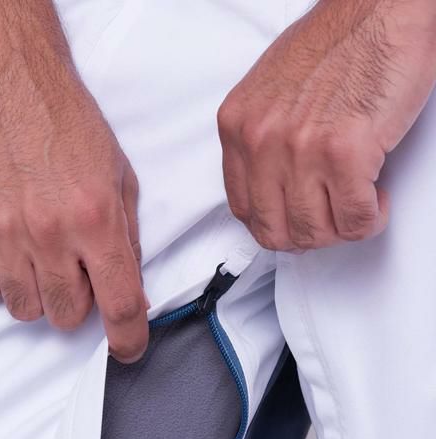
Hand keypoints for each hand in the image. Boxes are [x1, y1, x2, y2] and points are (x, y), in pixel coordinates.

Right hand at [0, 0, 147, 362]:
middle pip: (67, 316)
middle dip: (76, 302)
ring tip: (37, 252)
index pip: (119, 304)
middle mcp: (48, 231)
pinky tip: (8, 244)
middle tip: (73, 269)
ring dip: (37, 291)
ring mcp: (1, 231)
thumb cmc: (68, 126)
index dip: (127, 338)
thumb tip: (131, 297)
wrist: (10, 82)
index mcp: (95, 218)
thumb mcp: (120, 180)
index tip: (128, 350)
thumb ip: (127, 242)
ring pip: (24, 309)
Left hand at [218, 0, 435, 250]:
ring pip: (315, 232)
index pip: (243, 209)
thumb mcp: (273, 93)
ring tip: (356, 205)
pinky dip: (370, 219)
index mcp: (239, 126)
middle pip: (275, 231)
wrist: (380, 10)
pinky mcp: (344, 154)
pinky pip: (354, 219)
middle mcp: (262, 140)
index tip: (295, 220)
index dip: (275, 224)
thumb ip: (264, 141)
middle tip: (330, 219)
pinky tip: (376, 199)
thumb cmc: (338, 43)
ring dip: (341, 228)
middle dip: (308, 235)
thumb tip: (272, 189)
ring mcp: (301, 149)